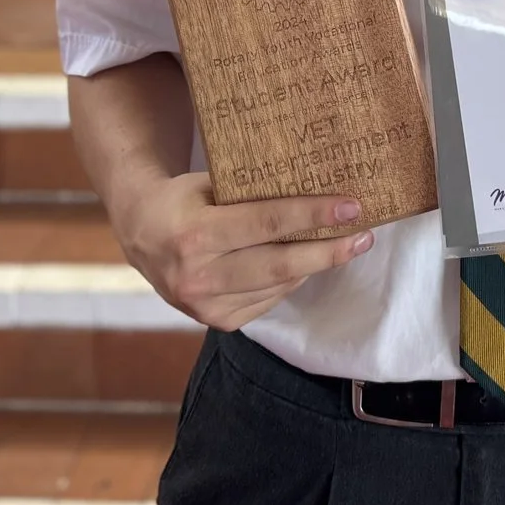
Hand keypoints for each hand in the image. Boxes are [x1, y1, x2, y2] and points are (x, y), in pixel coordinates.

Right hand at [114, 171, 374, 331]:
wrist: (140, 232)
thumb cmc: (184, 198)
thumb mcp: (209, 183)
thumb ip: (252, 192)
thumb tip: (318, 187)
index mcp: (194, 233)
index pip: (265, 223)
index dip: (312, 215)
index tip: (351, 207)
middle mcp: (197, 275)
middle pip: (279, 264)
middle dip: (328, 250)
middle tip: (364, 235)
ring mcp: (204, 305)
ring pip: (278, 285)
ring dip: (315, 265)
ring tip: (346, 245)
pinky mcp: (215, 321)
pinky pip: (267, 300)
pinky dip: (290, 281)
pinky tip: (306, 263)